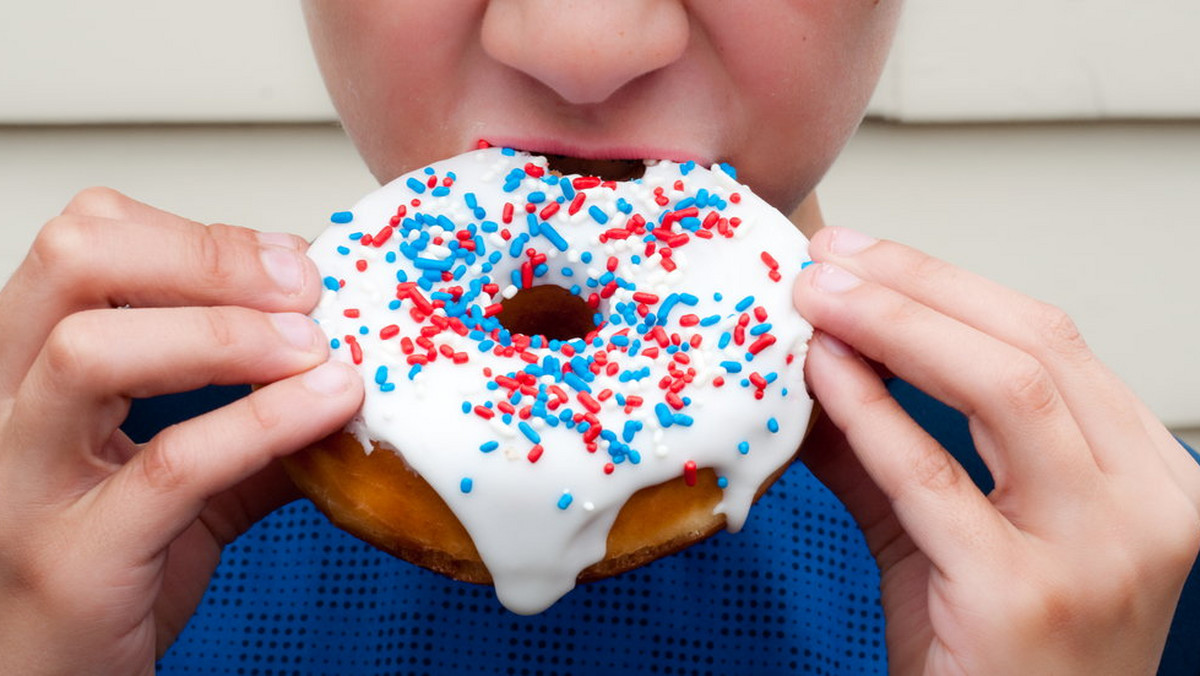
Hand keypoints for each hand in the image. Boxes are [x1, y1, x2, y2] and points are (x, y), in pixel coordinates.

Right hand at [0, 188, 362, 674]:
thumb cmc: (108, 574)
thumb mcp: (183, 475)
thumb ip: (252, 418)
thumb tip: (345, 367)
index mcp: (32, 369)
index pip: (83, 242)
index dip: (195, 237)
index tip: (288, 263)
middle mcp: (8, 408)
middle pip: (72, 263)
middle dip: (207, 258)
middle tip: (302, 288)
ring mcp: (24, 482)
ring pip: (92, 351)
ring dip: (227, 333)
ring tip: (314, 349)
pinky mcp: (71, 557)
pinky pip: (169, 465)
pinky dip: (261, 423)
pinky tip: (326, 407)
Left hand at [794, 226, 1199, 673]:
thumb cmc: (994, 656)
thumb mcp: (948, 533)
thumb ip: (888, 447)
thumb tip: (819, 360)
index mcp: (1143, 478)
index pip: (1050, 342)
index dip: (948, 284)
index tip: (865, 255)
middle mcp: (1144, 508)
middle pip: (1036, 347)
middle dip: (919, 287)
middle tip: (831, 261)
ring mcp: (1097, 554)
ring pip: (1008, 390)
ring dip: (898, 327)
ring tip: (821, 298)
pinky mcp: (1024, 598)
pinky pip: (932, 477)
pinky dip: (871, 412)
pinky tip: (823, 375)